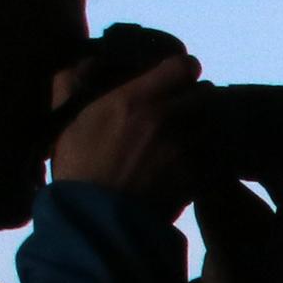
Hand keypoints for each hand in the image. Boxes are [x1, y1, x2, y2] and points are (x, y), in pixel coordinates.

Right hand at [50, 45, 202, 217]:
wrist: (98, 221)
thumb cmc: (78, 169)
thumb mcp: (66, 120)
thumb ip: (71, 82)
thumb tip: (83, 62)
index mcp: (136, 100)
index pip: (183, 66)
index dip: (181, 69)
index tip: (174, 76)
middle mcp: (168, 119)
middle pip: (205, 93)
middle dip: (195, 98)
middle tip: (182, 108)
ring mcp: (187, 149)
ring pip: (213, 123)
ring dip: (204, 125)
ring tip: (189, 134)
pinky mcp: (199, 176)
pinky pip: (216, 155)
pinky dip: (209, 154)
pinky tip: (194, 160)